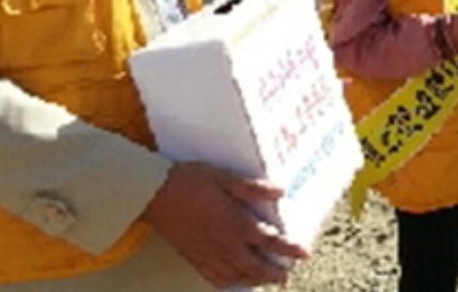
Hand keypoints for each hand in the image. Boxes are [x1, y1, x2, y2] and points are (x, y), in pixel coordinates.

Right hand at [142, 162, 309, 287]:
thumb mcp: (224, 177)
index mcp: (235, 223)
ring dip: (253, 280)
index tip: (305, 254)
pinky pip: (213, 277)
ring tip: (265, 281)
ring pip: (235, 275)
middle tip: (285, 276)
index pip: (270, 241)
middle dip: (273, 273)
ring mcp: (207, 253)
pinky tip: (232, 281)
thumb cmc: (190, 180)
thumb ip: (252, 187)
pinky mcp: (192, 256)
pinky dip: (227, 282)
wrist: (152, 194)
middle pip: (254, 266)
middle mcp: (224, 244)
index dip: (289, 249)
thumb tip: (280, 191)